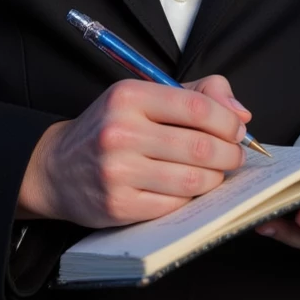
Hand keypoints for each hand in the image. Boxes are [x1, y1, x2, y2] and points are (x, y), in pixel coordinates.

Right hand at [15, 74, 249, 225]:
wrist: (58, 168)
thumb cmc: (110, 129)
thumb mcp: (143, 96)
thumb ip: (195, 94)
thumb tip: (241, 113)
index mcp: (128, 96)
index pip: (196, 106)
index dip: (228, 121)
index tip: (238, 129)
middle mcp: (121, 131)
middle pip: (199, 145)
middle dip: (229, 153)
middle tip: (234, 155)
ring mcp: (118, 171)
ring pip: (193, 179)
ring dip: (215, 179)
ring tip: (214, 173)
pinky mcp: (119, 206)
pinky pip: (175, 204)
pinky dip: (190, 198)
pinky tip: (188, 188)